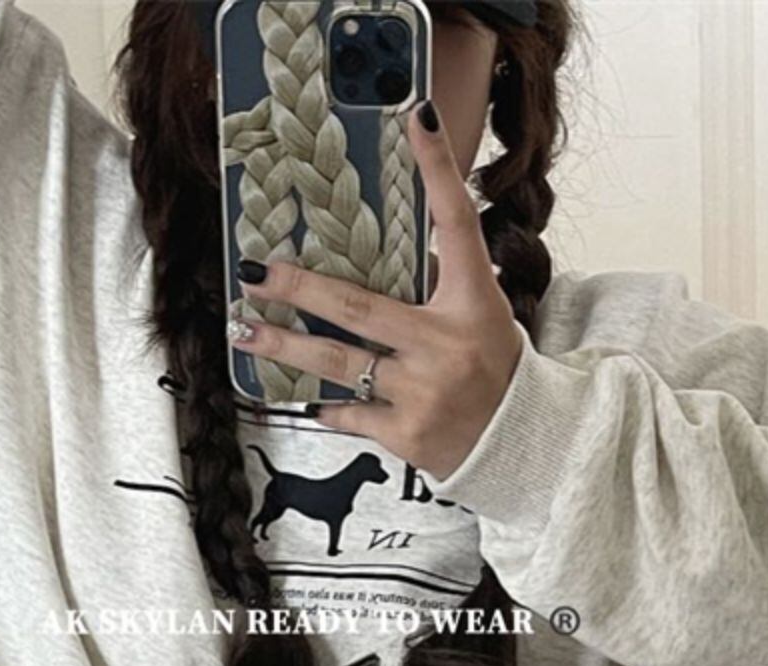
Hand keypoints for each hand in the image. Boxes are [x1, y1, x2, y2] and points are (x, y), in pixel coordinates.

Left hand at [230, 100, 523, 478]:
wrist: (521, 444)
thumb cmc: (495, 371)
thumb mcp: (481, 315)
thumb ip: (437, 285)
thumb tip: (381, 250)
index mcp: (472, 301)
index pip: (456, 223)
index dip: (439, 168)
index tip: (416, 118)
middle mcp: (444, 344)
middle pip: (356, 308)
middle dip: (299, 289)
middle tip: (256, 272)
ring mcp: (422, 392)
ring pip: (339, 363)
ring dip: (285, 346)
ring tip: (246, 332)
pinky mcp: (406, 434)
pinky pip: (350, 413)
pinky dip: (326, 404)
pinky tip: (303, 395)